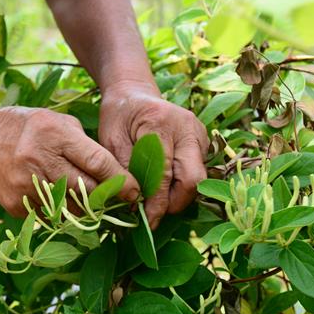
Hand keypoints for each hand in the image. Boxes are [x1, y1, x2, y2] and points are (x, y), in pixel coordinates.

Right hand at [0, 106, 139, 216]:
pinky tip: (62, 201)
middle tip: (119, 199)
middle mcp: (39, 161)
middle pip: (87, 190)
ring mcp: (26, 186)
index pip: (97, 163)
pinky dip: (63, 212)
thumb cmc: (26, 127)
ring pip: (72, 209)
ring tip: (93, 202)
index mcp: (53, 134)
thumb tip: (114, 174)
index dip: (121, 180)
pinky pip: (52, 216)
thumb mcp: (57, 121)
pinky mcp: (17, 205)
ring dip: (87, 208)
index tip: (136, 191)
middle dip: (107, 197)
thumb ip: (84, 145)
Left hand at [98, 81, 208, 228]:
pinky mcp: (202, 141)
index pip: (166, 173)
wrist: (133, 93)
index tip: (147, 220)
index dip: (158, 202)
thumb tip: (135, 202)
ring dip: (178, 196)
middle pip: (194, 179)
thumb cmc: (118, 115)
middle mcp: (188, 128)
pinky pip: (197, 171)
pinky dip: (181, 185)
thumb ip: (123, 168)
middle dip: (175, 203)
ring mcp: (199, 134)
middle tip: (153, 214)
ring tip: (155, 202)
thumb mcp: (110, 139)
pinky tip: (162, 188)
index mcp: (161, 123)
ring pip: (199, 179)